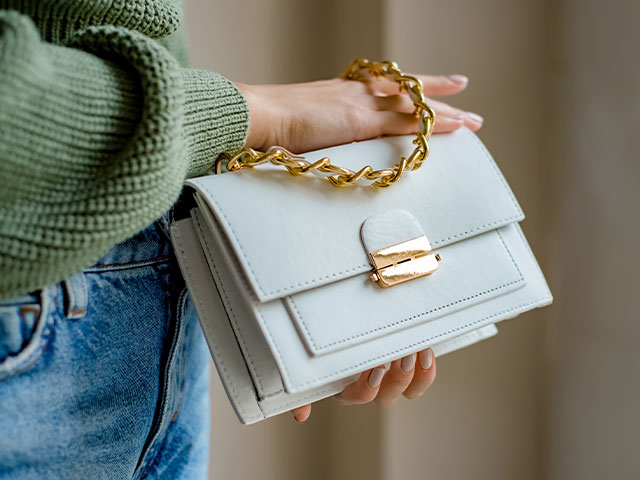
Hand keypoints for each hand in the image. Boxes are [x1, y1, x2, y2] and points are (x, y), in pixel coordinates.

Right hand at [236, 74, 481, 153]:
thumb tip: (308, 150)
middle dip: (434, 90)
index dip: (401, 84)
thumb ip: (308, 134)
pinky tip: (459, 126)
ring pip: (414, 105)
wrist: (255, 116)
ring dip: (447, 112)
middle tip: (461, 87)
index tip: (416, 83)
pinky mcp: (363, 120)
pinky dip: (436, 123)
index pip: (379, 84)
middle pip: (404, 88)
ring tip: (474, 119)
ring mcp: (360, 104)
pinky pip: (408, 121)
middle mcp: (354, 91)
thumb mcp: (291, 128)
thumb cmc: (263, 125)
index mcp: (336, 91)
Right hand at [291, 348, 435, 422]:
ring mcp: (391, 378)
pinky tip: (426, 351)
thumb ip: (306, 390)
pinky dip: (427, 370)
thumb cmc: (331, 334)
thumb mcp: (316, 360)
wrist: (354, 310)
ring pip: (407, 391)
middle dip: (396, 379)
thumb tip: (301, 417)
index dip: (367, 388)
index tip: (374, 368)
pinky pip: (423, 379)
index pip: (357, 397)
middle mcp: (370, 386)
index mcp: (345, 386)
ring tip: (417, 351)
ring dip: (415, 375)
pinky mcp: (410, 365)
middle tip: (401, 357)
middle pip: (386, 398)